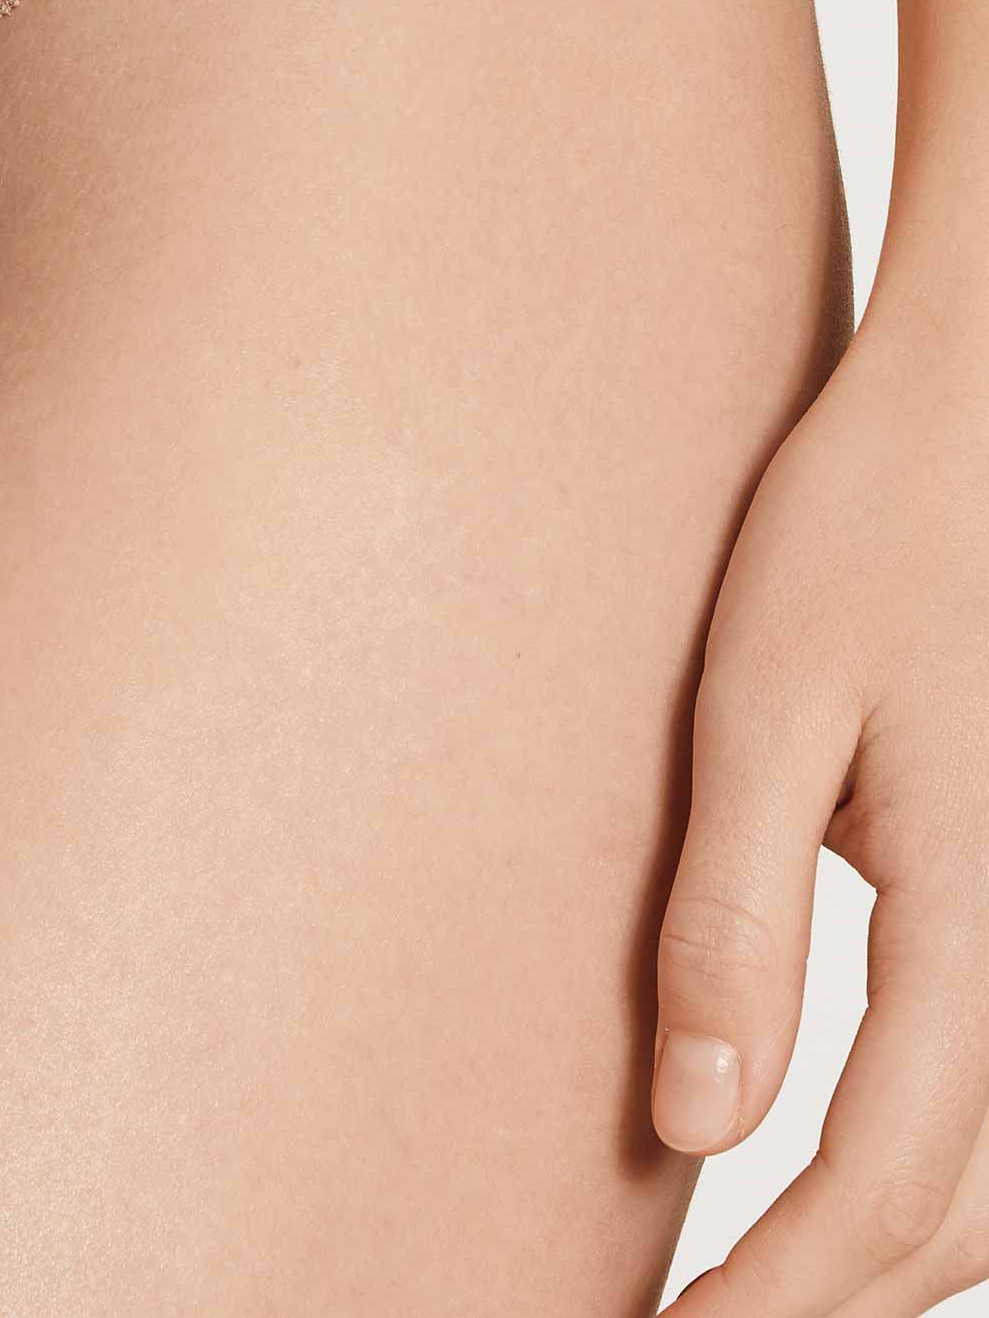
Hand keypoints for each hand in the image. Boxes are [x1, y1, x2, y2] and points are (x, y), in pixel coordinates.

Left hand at [654, 319, 988, 1317]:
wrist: (969, 425)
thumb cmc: (860, 535)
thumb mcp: (766, 708)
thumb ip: (737, 916)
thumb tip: (696, 1127)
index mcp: (980, 906)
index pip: (883, 1175)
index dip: (776, 1290)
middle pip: (960, 1211)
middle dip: (827, 1298)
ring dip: (884, 1257)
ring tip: (753, 1291)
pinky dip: (934, 1182)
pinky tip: (844, 1187)